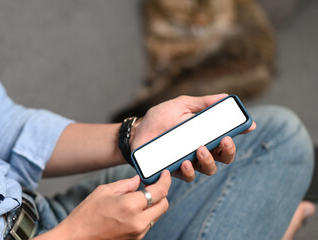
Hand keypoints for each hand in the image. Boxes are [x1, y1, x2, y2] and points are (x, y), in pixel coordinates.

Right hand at [55, 170, 171, 239]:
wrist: (76, 238)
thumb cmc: (86, 215)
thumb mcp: (104, 191)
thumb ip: (125, 184)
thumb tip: (138, 180)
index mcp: (130, 205)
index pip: (159, 191)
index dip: (165, 181)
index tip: (165, 174)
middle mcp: (138, 221)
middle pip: (164, 205)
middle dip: (161, 193)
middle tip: (151, 185)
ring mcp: (138, 233)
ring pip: (157, 215)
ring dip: (154, 204)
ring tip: (140, 197)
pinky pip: (148, 224)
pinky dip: (146, 214)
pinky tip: (133, 209)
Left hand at [131, 94, 255, 181]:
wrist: (136, 132)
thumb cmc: (159, 118)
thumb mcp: (180, 105)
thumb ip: (202, 103)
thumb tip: (225, 97)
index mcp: (205, 133)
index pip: (228, 135)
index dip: (241, 132)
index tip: (248, 126)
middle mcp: (200, 149)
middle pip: (224, 157)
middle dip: (228, 151)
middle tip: (223, 141)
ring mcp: (188, 161)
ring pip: (208, 168)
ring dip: (208, 161)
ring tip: (200, 149)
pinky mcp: (174, 171)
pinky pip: (187, 176)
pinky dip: (188, 171)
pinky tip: (184, 163)